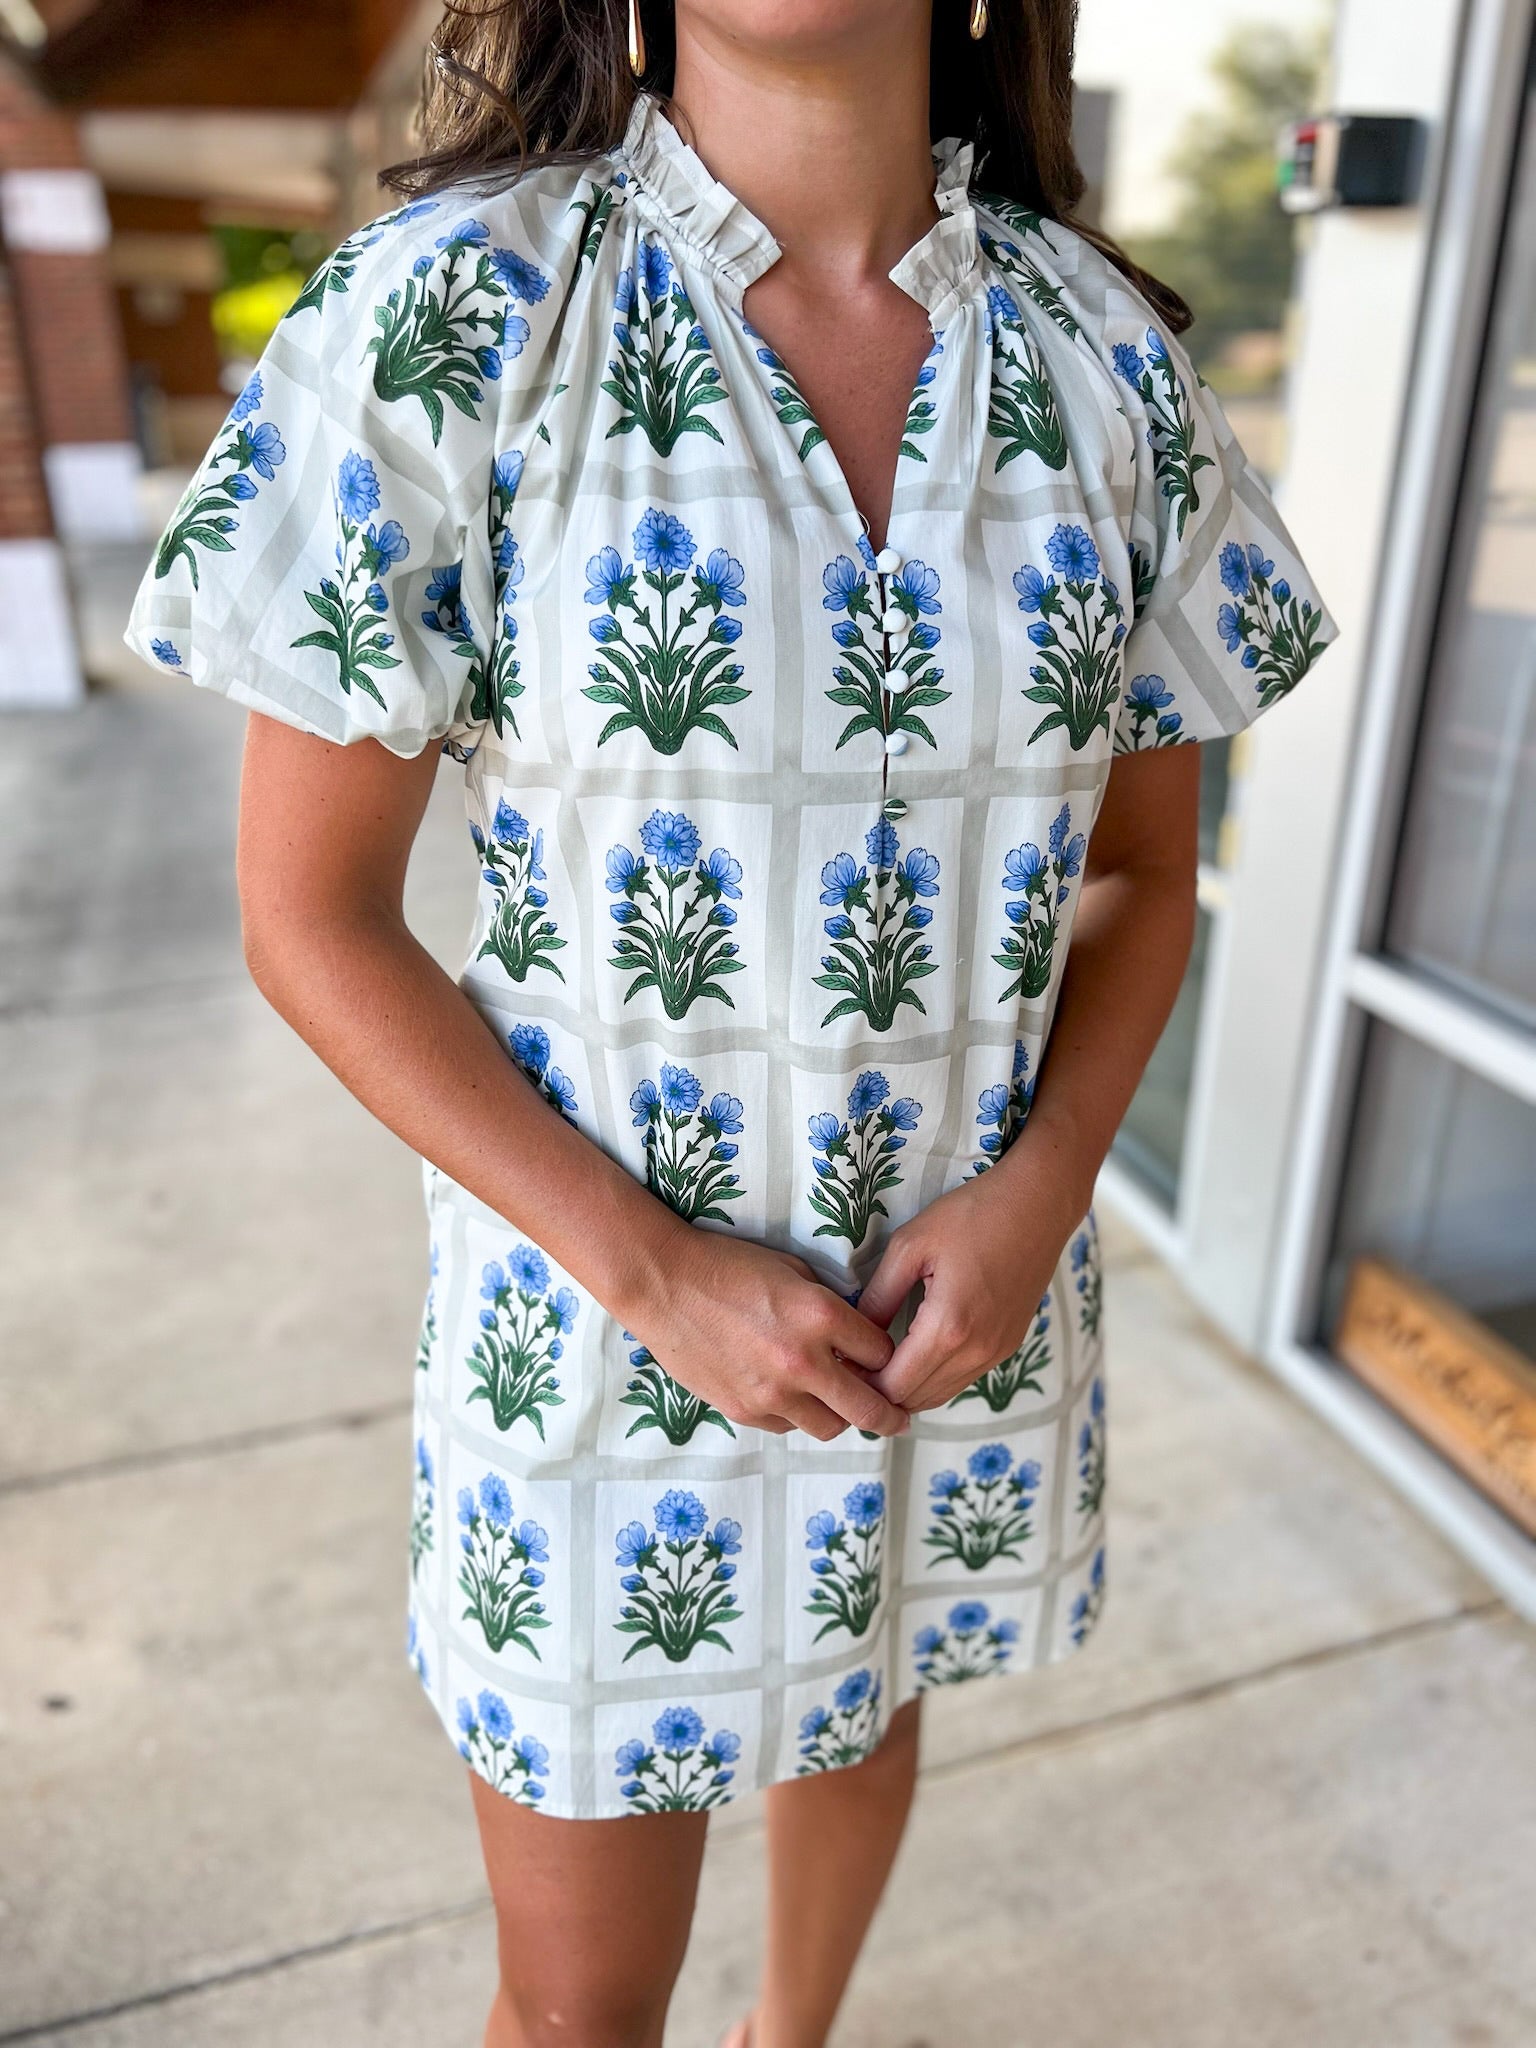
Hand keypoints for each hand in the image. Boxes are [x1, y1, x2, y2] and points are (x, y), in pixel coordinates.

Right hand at [627, 1230, 908, 1441]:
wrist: (665, 1284)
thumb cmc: (729, 1266)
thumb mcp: (793, 1271)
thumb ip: (829, 1308)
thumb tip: (855, 1339)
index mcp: (821, 1316)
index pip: (882, 1352)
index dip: (886, 1354)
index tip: (883, 1356)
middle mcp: (802, 1361)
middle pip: (868, 1408)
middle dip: (890, 1415)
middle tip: (900, 1418)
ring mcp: (771, 1393)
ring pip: (830, 1427)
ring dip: (840, 1416)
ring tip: (838, 1404)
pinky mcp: (744, 1411)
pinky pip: (788, 1427)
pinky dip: (797, 1415)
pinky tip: (791, 1395)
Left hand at [857, 1161, 1077, 1411]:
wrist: (1039, 1204)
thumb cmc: (972, 1215)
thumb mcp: (910, 1246)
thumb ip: (880, 1295)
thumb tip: (855, 1331)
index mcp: (948, 1328)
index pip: (895, 1386)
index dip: (861, 1383)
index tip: (840, 1364)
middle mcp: (976, 1351)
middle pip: (916, 1400)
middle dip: (880, 1391)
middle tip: (853, 1365)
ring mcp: (996, 1352)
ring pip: (941, 1395)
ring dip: (908, 1388)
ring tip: (879, 1362)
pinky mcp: (1008, 1345)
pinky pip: (962, 1378)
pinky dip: (934, 1377)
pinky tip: (914, 1352)